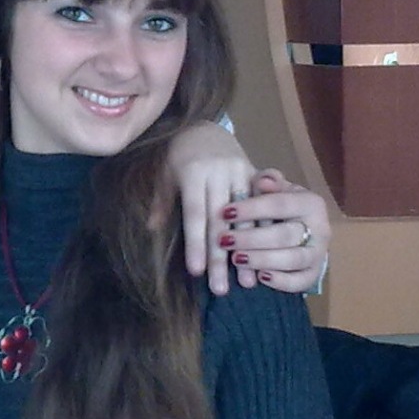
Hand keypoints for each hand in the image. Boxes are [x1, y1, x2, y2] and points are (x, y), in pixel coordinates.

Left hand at [167, 121, 254, 295]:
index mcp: (193, 173)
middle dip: (221, 257)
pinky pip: (262, 206)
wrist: (203, 129)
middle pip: (220, 222)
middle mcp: (218, 173)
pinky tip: (268, 256)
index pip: (195, 214)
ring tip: (248, 283)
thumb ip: (161, 202)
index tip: (197, 272)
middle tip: (221, 290)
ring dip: (249, 250)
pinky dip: (263, 233)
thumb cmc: (176, 157)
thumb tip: (150, 229)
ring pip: (246, 217)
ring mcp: (239, 173)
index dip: (196, 244)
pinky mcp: (254, 173)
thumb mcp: (163, 175)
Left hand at [221, 169, 330, 293]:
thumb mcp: (275, 188)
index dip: (252, 208)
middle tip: (224, 240)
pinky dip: (281, 282)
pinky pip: (300, 282)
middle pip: (285, 235)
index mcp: (311, 203)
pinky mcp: (314, 274)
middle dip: (251, 239)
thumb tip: (263, 180)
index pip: (280, 204)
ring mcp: (319, 254)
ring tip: (236, 259)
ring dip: (262, 259)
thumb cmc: (280, 204)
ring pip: (293, 259)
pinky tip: (260, 277)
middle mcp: (320, 228)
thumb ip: (268, 181)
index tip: (225, 212)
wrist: (302, 226)